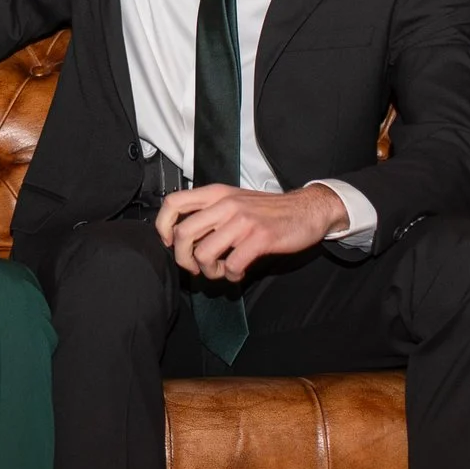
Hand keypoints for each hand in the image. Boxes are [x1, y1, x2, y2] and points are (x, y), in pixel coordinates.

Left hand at [156, 184, 347, 281]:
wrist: (306, 209)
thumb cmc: (267, 210)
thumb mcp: (233, 201)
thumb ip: (209, 213)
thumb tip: (182, 236)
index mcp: (216, 193)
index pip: (173, 203)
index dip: (163, 226)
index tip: (170, 243)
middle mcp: (225, 204)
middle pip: (183, 234)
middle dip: (184, 259)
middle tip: (196, 267)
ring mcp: (242, 221)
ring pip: (203, 253)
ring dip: (209, 271)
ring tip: (221, 270)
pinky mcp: (260, 238)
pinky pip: (231, 265)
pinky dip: (231, 274)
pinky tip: (239, 270)